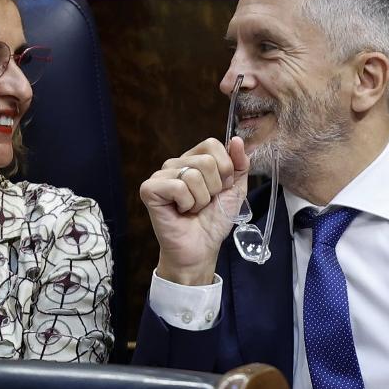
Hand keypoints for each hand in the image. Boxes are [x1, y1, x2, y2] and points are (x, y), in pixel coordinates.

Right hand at [139, 137, 249, 284]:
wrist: (201, 248)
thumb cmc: (214, 221)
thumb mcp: (235, 190)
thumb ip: (239, 164)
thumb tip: (238, 140)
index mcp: (193, 159)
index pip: (212, 144)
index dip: (224, 169)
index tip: (220, 189)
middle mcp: (175, 164)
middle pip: (206, 161)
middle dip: (214, 188)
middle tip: (204, 203)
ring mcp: (161, 176)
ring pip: (193, 175)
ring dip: (200, 199)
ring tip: (192, 209)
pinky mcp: (149, 189)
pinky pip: (178, 187)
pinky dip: (186, 203)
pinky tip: (180, 211)